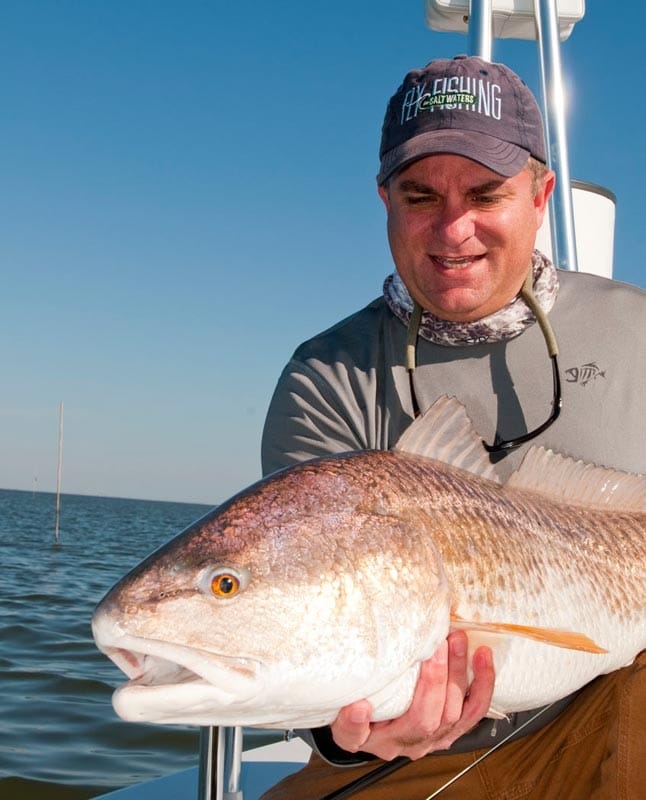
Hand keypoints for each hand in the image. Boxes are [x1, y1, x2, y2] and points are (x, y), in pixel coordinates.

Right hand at [330, 631, 494, 760]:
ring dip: (459, 673)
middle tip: (435, 643)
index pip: (378, 736)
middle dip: (435, 680)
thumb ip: (347, 722)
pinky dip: (482, 682)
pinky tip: (483, 657)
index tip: (361, 705)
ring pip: (456, 711)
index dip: (366, 723)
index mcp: (384, 741)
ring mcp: (438, 736)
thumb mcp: (341, 721)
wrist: (380, 723)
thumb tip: (358, 707)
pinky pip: (475, 708)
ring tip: (457, 641)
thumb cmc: (363, 714)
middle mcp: (414, 742)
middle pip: (430, 719)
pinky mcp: (455, 724)